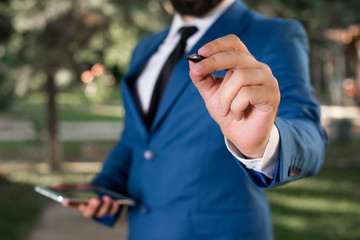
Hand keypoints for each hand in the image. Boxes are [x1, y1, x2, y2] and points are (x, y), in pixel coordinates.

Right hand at [54, 184, 119, 218]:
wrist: (106, 187)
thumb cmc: (90, 189)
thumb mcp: (80, 186)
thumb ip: (68, 187)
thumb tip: (55, 187)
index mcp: (79, 204)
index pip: (72, 204)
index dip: (69, 203)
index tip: (65, 200)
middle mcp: (89, 210)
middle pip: (89, 213)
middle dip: (92, 207)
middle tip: (95, 200)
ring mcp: (100, 211)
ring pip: (102, 213)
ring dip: (105, 206)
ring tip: (107, 197)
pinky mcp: (111, 210)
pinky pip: (113, 212)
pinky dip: (115, 207)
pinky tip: (117, 201)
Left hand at [189, 34, 279, 157]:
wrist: (243, 137)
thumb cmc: (229, 112)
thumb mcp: (210, 94)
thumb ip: (202, 78)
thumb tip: (192, 63)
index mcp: (244, 63)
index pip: (234, 43)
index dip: (217, 44)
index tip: (200, 52)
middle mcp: (258, 68)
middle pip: (236, 55)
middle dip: (213, 62)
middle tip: (197, 71)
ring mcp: (267, 80)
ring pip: (240, 77)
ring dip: (225, 96)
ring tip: (224, 110)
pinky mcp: (272, 95)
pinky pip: (248, 94)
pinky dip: (235, 106)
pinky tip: (237, 115)